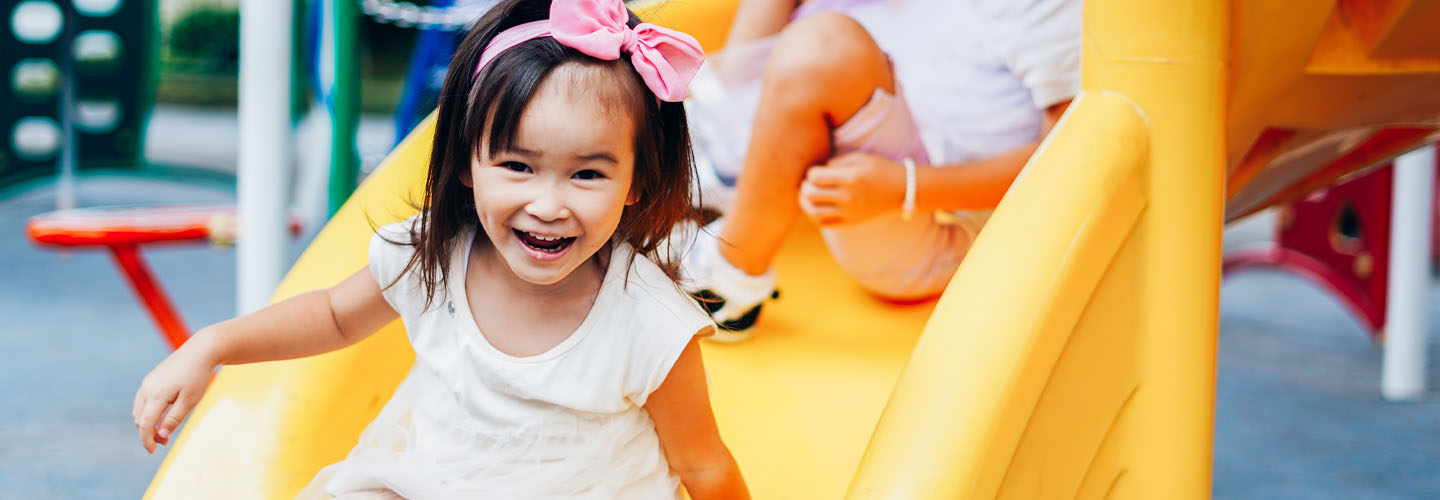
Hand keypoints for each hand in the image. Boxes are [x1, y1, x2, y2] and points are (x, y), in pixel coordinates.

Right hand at [132, 335, 215, 453]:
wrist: (200, 351)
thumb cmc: (197, 376)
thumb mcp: (190, 400)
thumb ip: (174, 419)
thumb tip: (160, 436)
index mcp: (156, 394)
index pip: (145, 423)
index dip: (146, 439)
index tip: (152, 451)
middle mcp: (147, 388)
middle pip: (140, 418)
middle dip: (149, 433)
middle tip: (165, 441)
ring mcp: (147, 382)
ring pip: (139, 410)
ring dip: (147, 423)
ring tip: (164, 429)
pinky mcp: (150, 379)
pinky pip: (142, 401)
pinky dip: (147, 412)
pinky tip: (160, 416)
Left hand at [798, 152, 905, 225]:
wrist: (901, 190)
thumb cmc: (879, 169)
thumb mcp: (860, 158)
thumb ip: (836, 162)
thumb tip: (816, 172)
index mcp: (851, 178)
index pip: (815, 177)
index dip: (810, 172)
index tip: (815, 171)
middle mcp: (848, 197)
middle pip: (811, 194)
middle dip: (804, 186)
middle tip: (808, 182)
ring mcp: (849, 212)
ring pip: (814, 212)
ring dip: (804, 202)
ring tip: (806, 195)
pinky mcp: (850, 222)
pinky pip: (824, 223)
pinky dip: (814, 215)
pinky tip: (816, 206)